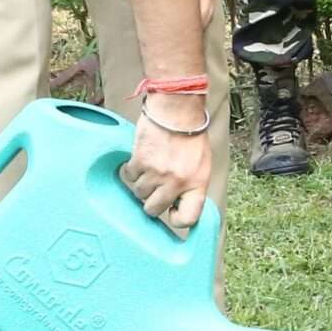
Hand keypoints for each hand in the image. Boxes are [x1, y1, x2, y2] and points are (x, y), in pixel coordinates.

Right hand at [120, 97, 213, 233]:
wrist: (177, 110)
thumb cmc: (191, 136)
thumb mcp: (202, 164)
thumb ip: (192, 186)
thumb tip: (179, 205)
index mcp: (197, 183)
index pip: (189, 218)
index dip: (178, 219)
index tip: (172, 212)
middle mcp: (177, 182)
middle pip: (153, 210)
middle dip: (152, 201)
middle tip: (156, 186)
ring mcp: (157, 174)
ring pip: (138, 193)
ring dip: (142, 182)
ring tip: (152, 165)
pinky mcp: (140, 162)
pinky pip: (129, 176)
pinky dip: (132, 169)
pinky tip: (143, 157)